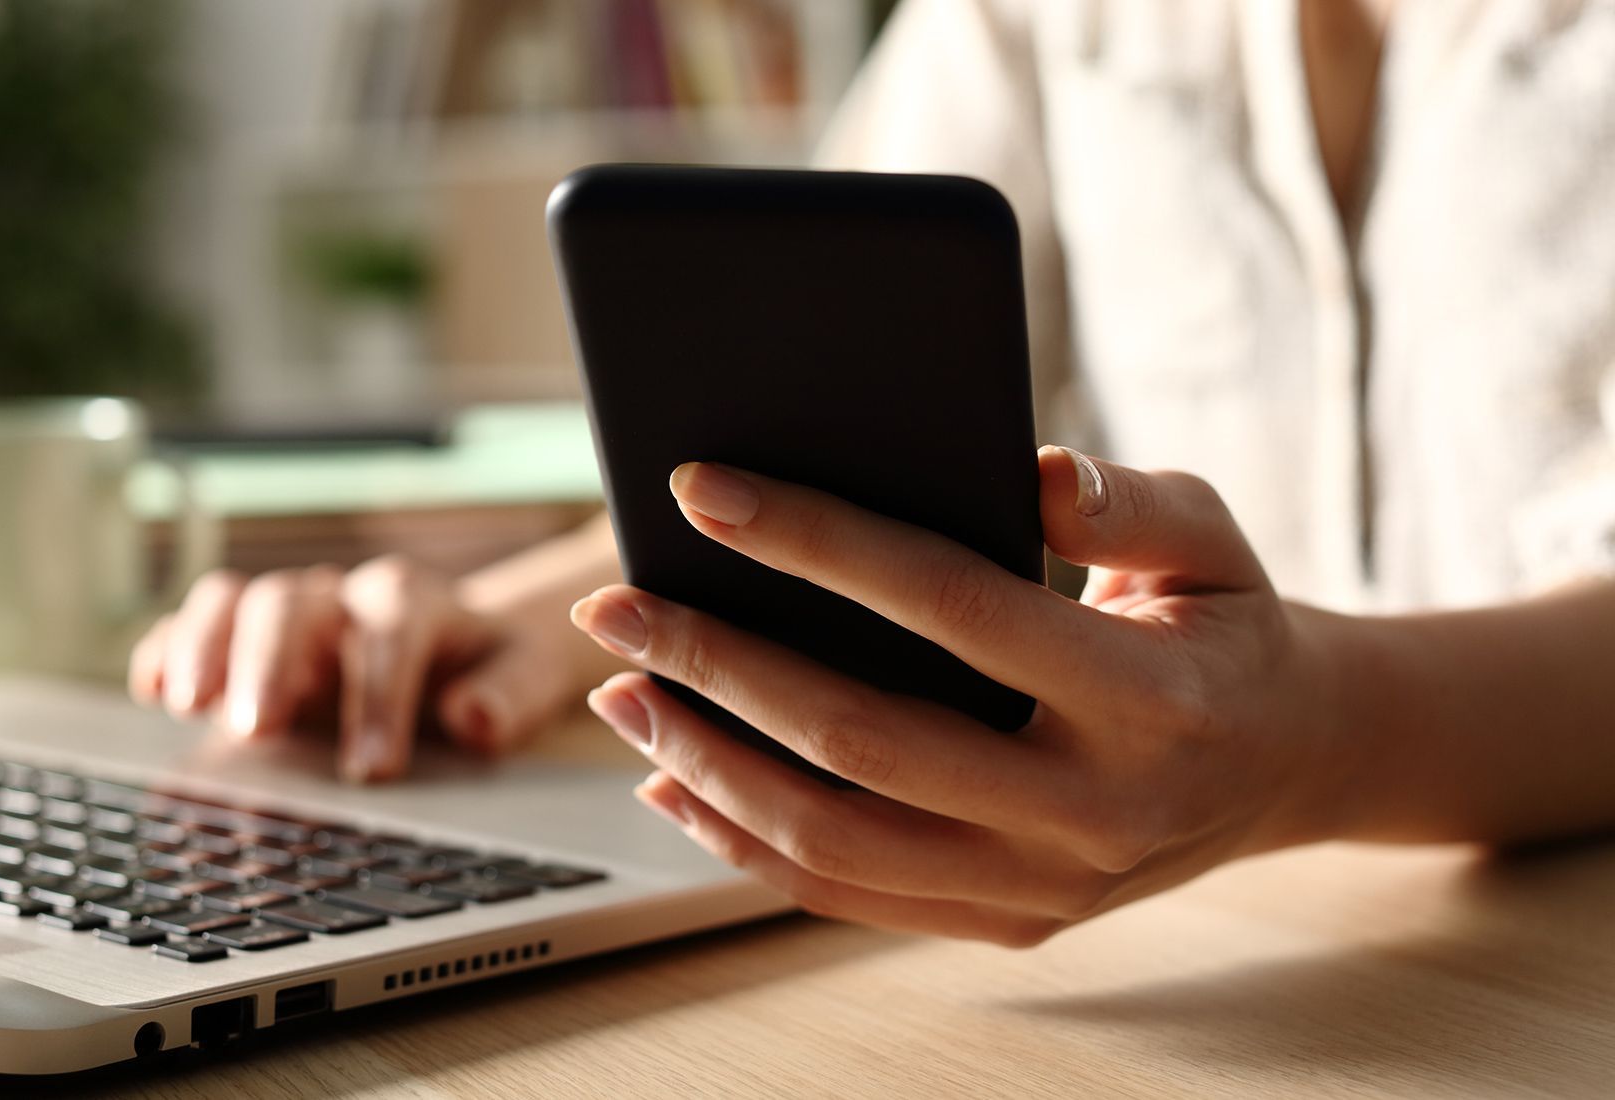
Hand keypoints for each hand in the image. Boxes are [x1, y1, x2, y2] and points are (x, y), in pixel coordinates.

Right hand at [131, 554, 582, 781]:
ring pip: (234, 602)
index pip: (390, 627)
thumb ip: (508, 693)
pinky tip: (151, 692)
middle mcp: (338, 598)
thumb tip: (473, 715)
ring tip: (185, 705)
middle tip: (259, 729)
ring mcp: (283, 617)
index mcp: (411, 602)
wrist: (458, 650)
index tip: (373, 767)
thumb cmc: (487, 669)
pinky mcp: (238, 644)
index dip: (379, 693)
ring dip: (204, 647)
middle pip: (293, 602)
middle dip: (271, 661)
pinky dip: (165, 651)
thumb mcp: (522, 677)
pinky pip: (190, 627)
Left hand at [570, 450, 1357, 944]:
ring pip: (838, 838)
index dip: (818, 544)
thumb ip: (1126, 502)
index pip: (954, 606)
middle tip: (616, 602)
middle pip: (863, 739)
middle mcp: (1094, 809)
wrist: (1288, 765)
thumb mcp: (1214, 538)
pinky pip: (849, 896)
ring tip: (621, 690)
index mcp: (1149, 696)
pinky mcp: (1009, 922)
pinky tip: (674, 779)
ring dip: (707, 763)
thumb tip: (1024, 473)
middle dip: (718, 663)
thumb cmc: (1224, 626)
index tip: (703, 490)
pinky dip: (745, 842)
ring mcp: (1047, 884)